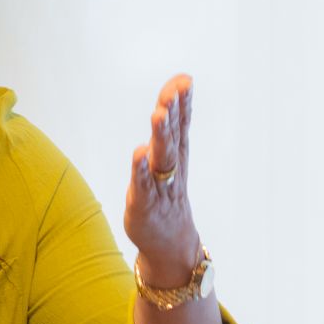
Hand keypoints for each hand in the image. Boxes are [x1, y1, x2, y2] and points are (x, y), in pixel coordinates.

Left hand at [123, 74, 200, 286]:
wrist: (170, 244)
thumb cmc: (166, 195)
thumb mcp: (170, 160)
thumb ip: (171, 130)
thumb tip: (170, 97)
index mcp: (177, 156)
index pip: (181, 125)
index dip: (183, 103)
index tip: (185, 80)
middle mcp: (171, 169)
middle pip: (172, 137)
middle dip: (172, 113)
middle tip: (174, 91)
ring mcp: (159, 187)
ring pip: (161, 158)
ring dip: (160, 136)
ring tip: (158, 114)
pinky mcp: (144, 204)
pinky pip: (142, 184)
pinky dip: (140, 169)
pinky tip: (138, 152)